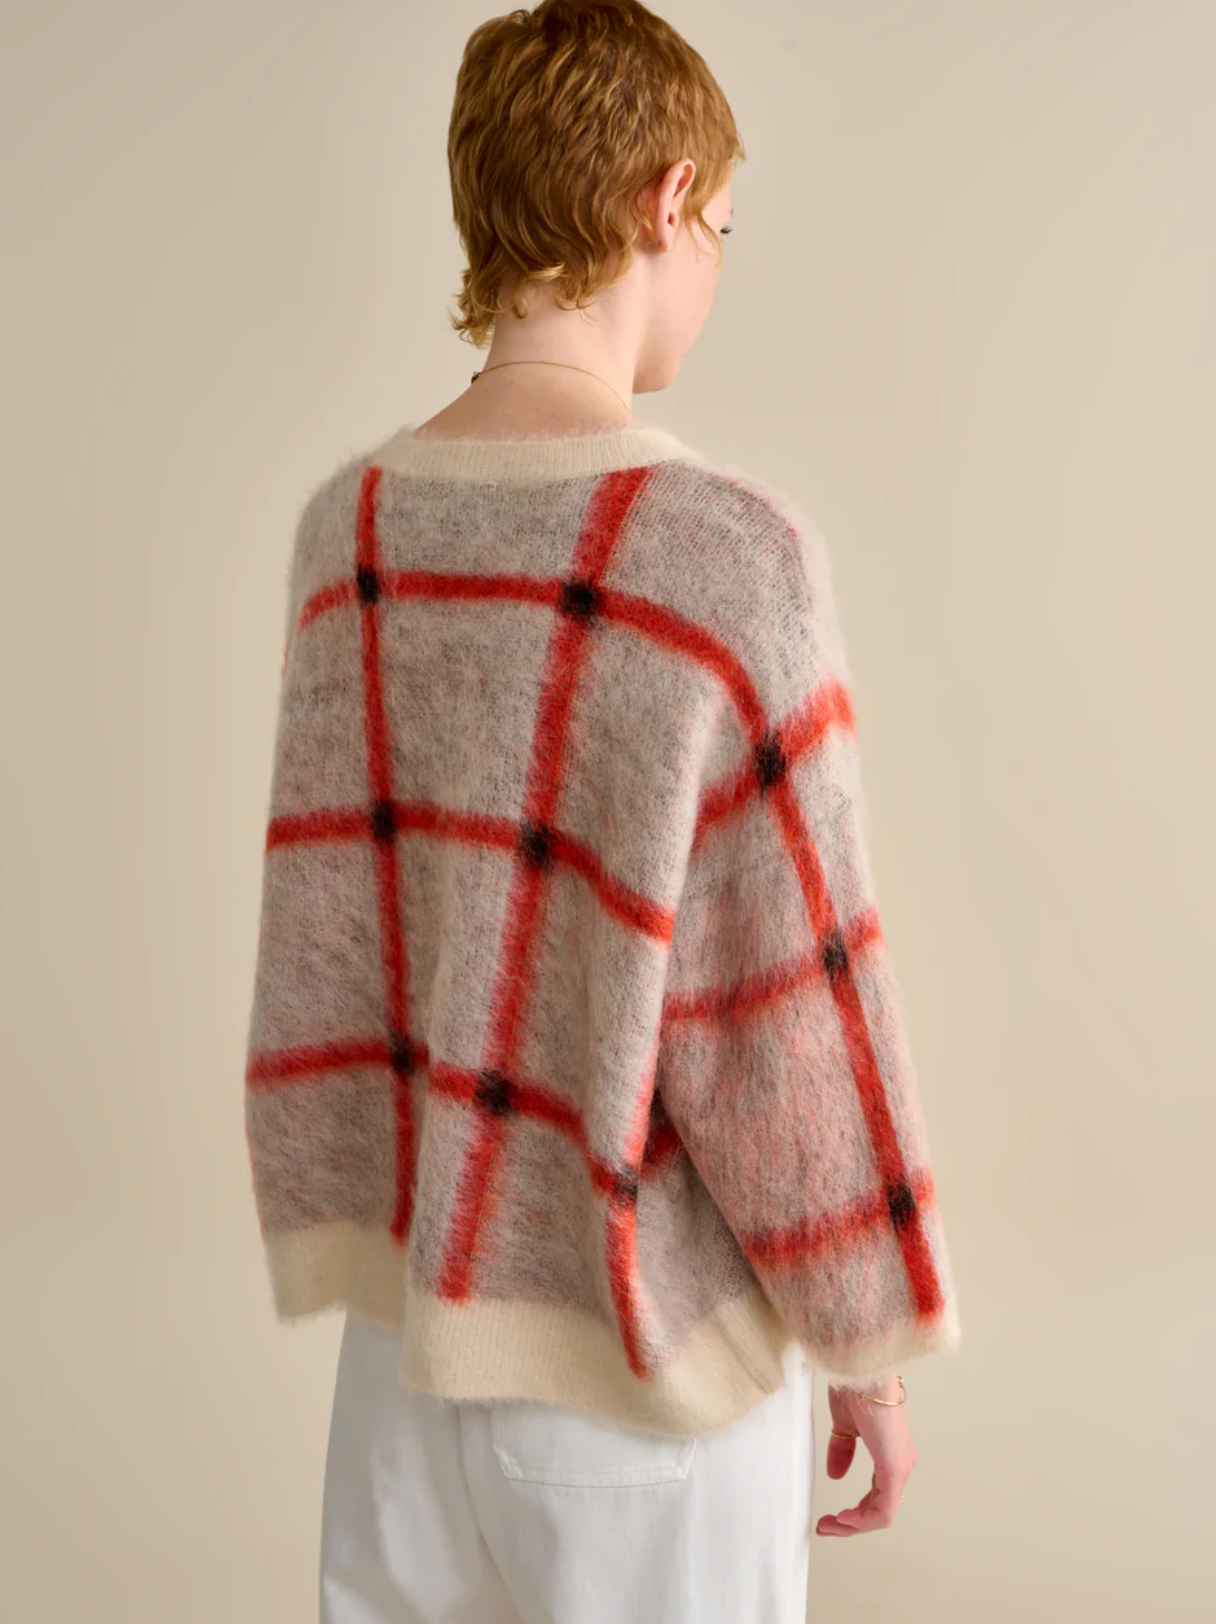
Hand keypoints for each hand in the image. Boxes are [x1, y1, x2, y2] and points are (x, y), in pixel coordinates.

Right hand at [816, 1375, 915, 1536]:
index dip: (854, 1513)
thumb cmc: (855, 1386)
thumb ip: (842, 1451)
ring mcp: (900, 1467)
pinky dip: (863, 1520)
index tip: (830, 1517)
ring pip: (881, 1514)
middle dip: (850, 1524)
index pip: (876, 1497)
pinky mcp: (894, 1468)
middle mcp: (901, 1464)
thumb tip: (836, 1475)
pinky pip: (882, 1509)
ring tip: (829, 1525)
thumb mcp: (844, 1425)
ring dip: (853, 1525)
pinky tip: (844, 1519)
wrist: (861, 1370)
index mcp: (890, 1454)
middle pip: (878, 1510)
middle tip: (825, 1526)